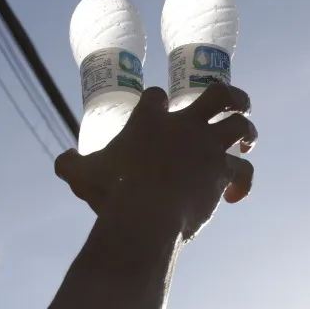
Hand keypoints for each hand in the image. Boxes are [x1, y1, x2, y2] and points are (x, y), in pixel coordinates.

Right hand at [55, 84, 255, 240]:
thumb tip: (62, 162)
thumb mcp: (83, 175)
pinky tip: (234, 196)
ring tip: (246, 143)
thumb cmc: (112, 193)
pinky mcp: (221, 173)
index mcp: (149, 120)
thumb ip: (71, 165)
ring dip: (247, 132)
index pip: (157, 96)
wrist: (145, 215)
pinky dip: (244, 183)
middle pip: (219, 93)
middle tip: (232, 104)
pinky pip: (244, 172)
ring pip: (240, 126)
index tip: (158, 110)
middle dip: (231, 95)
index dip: (157, 101)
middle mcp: (185, 126)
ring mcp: (207, 147)